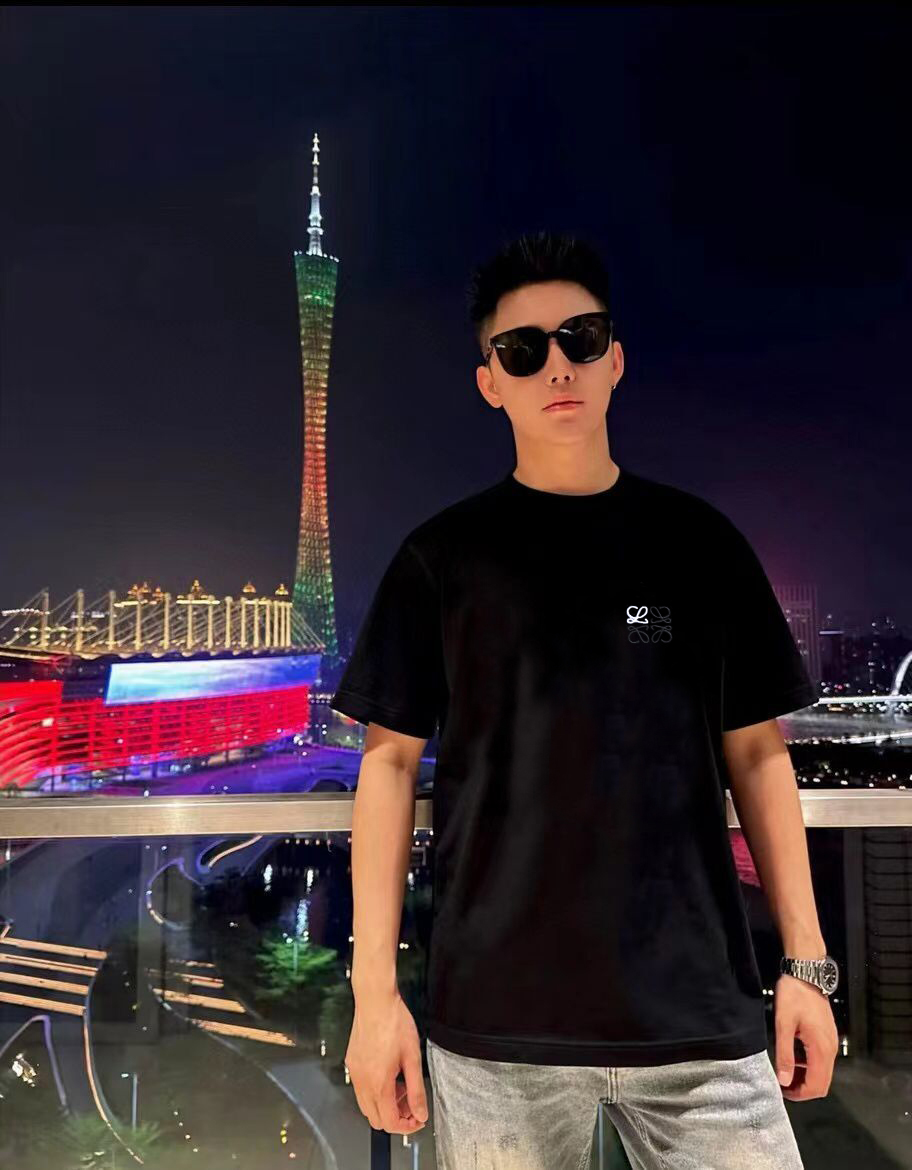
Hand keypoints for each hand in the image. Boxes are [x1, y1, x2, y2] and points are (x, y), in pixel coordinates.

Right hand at [345, 988, 428, 1134]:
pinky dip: (375, 1092)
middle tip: (411, 1103)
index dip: (407, 1127)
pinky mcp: (351, 1062)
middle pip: (376, 1120)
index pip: (390, 1123)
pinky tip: (389, 1074)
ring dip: (385, 1105)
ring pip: (367, 1106)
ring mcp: (355, 1072)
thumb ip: (417, 1090)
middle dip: (396, 1117)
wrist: (375, 1000)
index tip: (418, 1119)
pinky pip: (361, 1089)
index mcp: (379, 1083)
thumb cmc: (394, 1022)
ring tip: (402, 1086)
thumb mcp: (413, 1058)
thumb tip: (420, 1113)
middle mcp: (362, 1081)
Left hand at [774, 973, 838, 1099]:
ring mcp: (831, 1042)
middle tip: (783, 1084)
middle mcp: (831, 1049)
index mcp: (821, 1049)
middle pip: (822, 1084)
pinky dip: (809, 1066)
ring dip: (806, 1077)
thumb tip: (784, 1080)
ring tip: (785, 1070)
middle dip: (803, 1089)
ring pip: (823, 1073)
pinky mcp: (828, 1036)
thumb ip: (785, 1054)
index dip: (799, 1094)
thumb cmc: (794, 996)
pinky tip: (794, 1056)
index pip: (816, 1086)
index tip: (782, 1091)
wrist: (806, 974)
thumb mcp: (784, 1025)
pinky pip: (822, 1060)